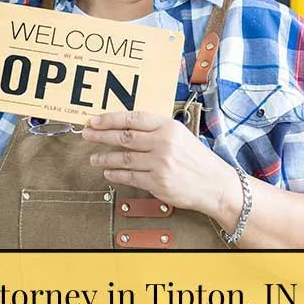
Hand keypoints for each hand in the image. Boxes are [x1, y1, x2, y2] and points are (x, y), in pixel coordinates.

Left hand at [81, 110, 234, 215]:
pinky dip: (116, 173)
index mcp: (168, 127)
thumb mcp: (180, 135)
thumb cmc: (197, 160)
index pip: (133, 118)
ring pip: (123, 158)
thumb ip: (156, 129)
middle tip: (87, 134)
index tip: (95, 120)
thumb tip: (126, 125)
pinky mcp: (157, 182)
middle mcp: (163, 143)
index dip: (110, 119)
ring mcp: (160, 164)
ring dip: (105, 157)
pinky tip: (108, 171)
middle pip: (124, 137)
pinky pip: (129, 176)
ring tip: (94, 157)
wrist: (215, 184)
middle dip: (101, 135)